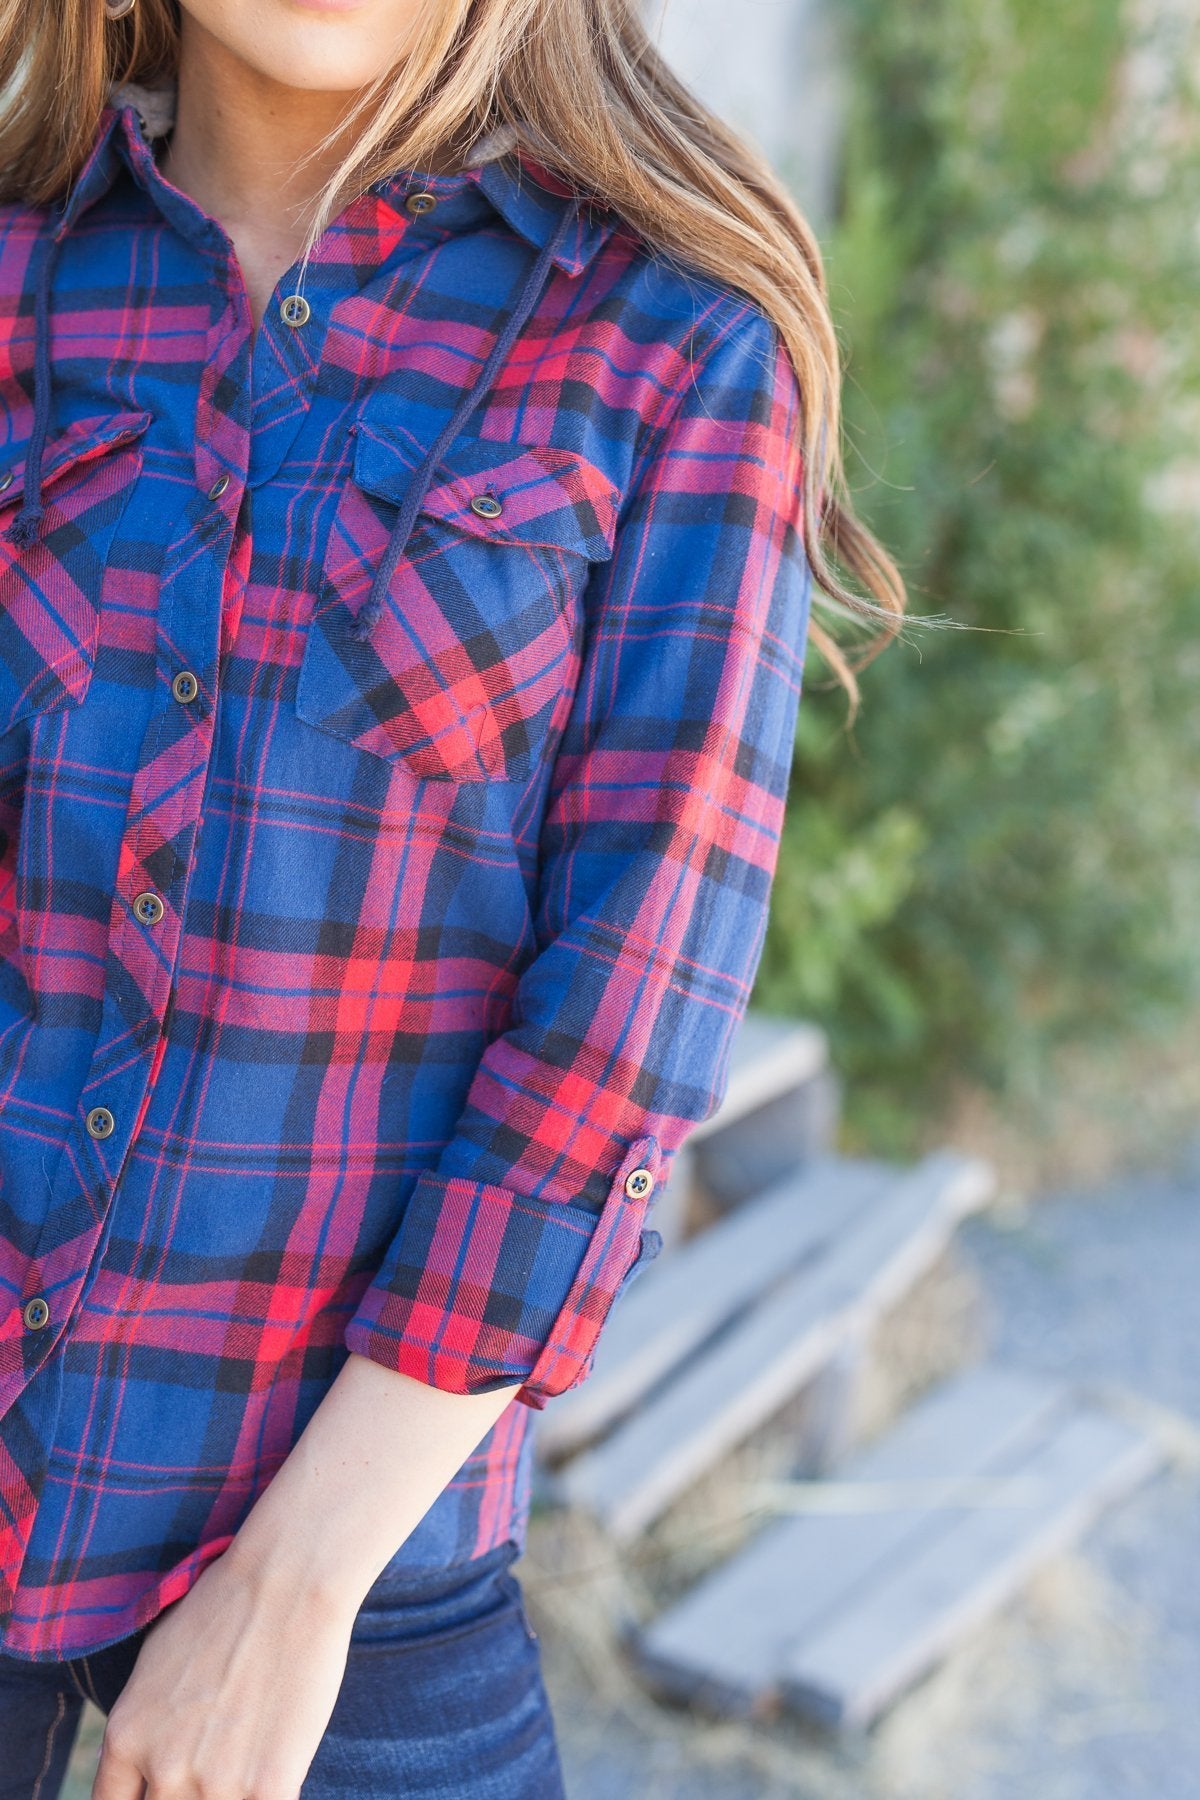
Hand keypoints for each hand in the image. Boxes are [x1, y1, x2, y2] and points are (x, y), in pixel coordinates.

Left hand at [92, 1539, 357, 1799]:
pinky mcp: (267, 1790)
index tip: (172, 1784)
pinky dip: (274, 1789)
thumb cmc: (227, 1606)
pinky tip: (282, 1757)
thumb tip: (150, 1763)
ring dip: (233, 1790)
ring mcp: (213, 1784)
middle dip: (191, 1791)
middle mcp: (160, 1769)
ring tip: (252, 1752)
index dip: (145, 1797)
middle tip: (219, 1757)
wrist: (288, 1582)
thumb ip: (145, 1724)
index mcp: (125, 1737)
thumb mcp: (155, 1663)